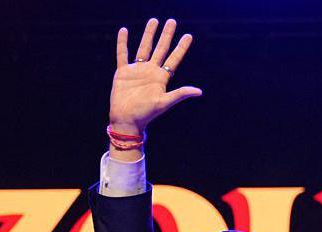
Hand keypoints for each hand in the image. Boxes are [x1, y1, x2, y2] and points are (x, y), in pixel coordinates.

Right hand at [109, 18, 201, 135]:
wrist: (126, 120)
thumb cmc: (146, 114)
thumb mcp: (164, 102)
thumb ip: (180, 94)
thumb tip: (199, 92)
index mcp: (161, 78)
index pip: (174, 58)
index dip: (181, 47)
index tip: (188, 35)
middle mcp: (151, 71)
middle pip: (160, 48)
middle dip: (166, 35)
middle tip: (172, 21)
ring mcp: (137, 71)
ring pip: (144, 47)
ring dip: (149, 34)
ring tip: (154, 20)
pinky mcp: (123, 72)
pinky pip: (122, 54)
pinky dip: (122, 43)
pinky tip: (124, 31)